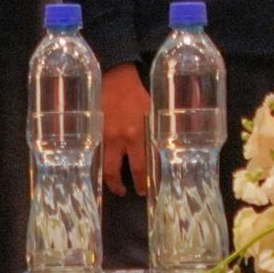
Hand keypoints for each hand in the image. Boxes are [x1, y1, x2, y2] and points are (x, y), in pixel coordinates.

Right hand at [100, 63, 151, 196]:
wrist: (113, 79)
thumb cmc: (138, 92)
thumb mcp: (157, 108)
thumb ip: (163, 126)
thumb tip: (181, 135)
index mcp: (143, 132)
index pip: (150, 162)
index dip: (152, 177)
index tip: (155, 187)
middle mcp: (125, 139)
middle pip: (129, 170)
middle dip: (134, 185)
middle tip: (139, 194)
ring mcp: (106, 139)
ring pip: (108, 169)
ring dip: (113, 183)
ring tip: (118, 190)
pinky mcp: (92, 136)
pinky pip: (95, 158)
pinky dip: (98, 169)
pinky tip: (101, 175)